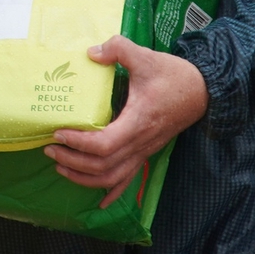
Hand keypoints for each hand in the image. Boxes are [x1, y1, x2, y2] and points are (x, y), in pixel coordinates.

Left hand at [45, 34, 207, 207]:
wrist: (204, 91)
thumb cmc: (175, 76)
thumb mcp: (146, 57)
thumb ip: (118, 50)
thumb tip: (91, 53)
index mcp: (138, 122)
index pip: (104, 144)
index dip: (79, 142)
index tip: (59, 131)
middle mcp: (140, 143)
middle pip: (103, 166)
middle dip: (73, 161)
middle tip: (50, 148)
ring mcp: (144, 151)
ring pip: (112, 178)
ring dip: (84, 178)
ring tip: (61, 166)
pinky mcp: (147, 152)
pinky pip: (129, 180)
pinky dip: (112, 192)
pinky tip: (100, 203)